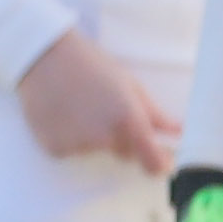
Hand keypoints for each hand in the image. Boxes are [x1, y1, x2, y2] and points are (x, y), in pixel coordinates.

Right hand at [17, 29, 179, 173]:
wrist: (43, 57)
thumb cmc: (92, 65)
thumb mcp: (129, 84)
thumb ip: (155, 114)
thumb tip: (179, 132)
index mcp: (127, 119)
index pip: (152, 162)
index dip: (159, 164)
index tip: (161, 160)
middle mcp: (103, 137)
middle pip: (124, 154)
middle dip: (123, 139)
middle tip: (107, 110)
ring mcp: (77, 145)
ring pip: (97, 151)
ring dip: (95, 137)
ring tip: (81, 106)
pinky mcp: (54, 149)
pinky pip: (72, 151)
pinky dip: (71, 138)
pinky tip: (64, 114)